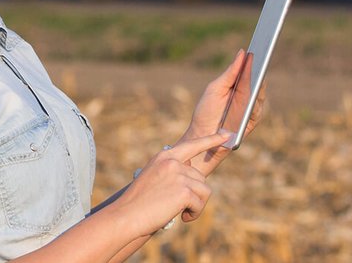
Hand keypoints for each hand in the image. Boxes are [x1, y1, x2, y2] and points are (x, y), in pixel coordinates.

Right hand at [111, 132, 227, 235]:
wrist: (126, 215)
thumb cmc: (138, 201)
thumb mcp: (153, 177)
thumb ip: (172, 171)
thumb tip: (193, 172)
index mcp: (165, 156)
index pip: (193, 144)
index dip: (211, 140)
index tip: (226, 135)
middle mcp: (173, 162)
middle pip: (200, 177)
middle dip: (195, 194)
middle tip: (180, 207)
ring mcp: (179, 175)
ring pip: (204, 191)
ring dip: (196, 205)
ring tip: (181, 212)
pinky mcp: (184, 191)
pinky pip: (200, 203)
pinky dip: (194, 213)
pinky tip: (182, 217)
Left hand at [175, 49, 265, 176]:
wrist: (202, 136)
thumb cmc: (207, 111)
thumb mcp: (216, 88)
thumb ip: (230, 73)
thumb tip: (243, 52)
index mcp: (238, 85)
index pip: (250, 69)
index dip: (255, 57)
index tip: (260, 41)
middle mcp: (247, 95)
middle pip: (258, 77)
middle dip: (261, 64)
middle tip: (263, 50)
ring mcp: (251, 107)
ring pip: (260, 90)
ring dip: (260, 78)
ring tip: (260, 64)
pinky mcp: (253, 119)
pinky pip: (258, 106)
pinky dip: (258, 96)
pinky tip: (257, 85)